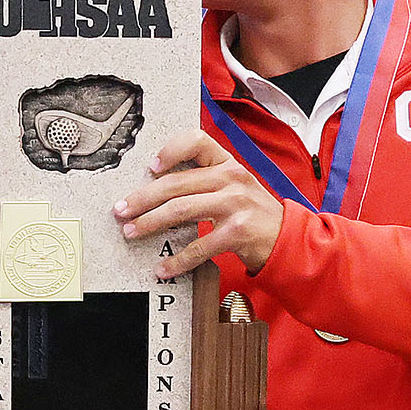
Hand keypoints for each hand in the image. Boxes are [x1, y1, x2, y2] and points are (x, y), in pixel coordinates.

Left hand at [114, 134, 284, 278]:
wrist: (289, 238)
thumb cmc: (255, 214)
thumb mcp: (236, 186)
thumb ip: (205, 181)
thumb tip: (158, 189)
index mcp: (228, 163)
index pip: (196, 141)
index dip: (170, 151)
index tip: (150, 168)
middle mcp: (231, 179)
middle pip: (176, 183)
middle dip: (142, 198)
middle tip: (121, 210)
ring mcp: (235, 204)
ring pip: (180, 211)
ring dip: (150, 223)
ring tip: (132, 232)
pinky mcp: (237, 232)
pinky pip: (199, 246)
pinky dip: (177, 260)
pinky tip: (164, 268)